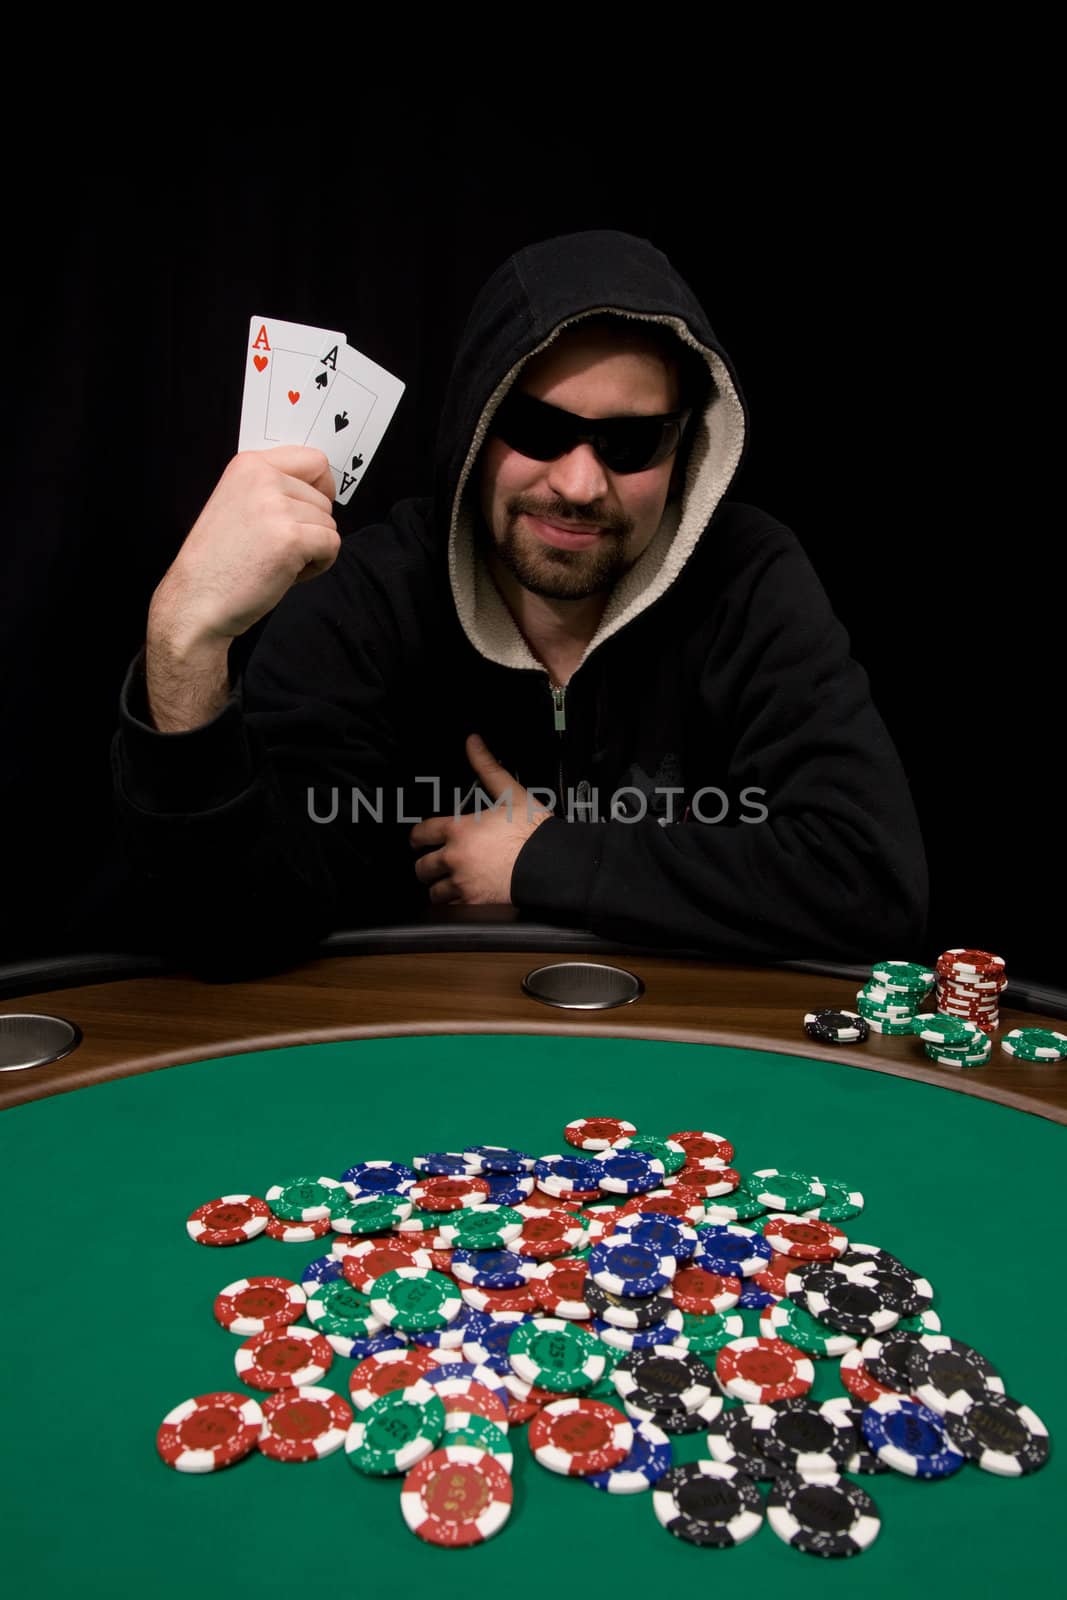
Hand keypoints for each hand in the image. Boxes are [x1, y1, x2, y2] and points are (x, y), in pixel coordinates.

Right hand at [150, 446, 339, 649]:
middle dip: (311, 528)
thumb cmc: (217, 563)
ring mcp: (277, 507)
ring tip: (278, 562)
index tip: (310, 510)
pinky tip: (287, 574)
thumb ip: (272, 491)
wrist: (195, 600)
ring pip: (329, 524)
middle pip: (324, 499)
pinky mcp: (291, 538)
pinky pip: (332, 545)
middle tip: (278, 549)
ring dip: (313, 549)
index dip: (322, 488)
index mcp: (249, 465)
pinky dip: (318, 565)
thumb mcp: (237, 504)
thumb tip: (319, 493)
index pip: (315, 460)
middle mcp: (263, 478)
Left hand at [409, 735, 554, 904]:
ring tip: (446, 884)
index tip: (418, 842)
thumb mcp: (510, 793)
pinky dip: (454, 904)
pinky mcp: (473, 903)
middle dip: (426, 866)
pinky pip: (451, 908)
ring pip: (434, 891)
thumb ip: (486, 767)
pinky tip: (461, 898)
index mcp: (458, 830)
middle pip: (421, 867)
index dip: (416, 838)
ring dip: (438, 887)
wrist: (550, 864)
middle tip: (432, 865)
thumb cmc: (532, 830)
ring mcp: (462, 882)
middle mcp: (454, 857)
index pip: (420, 833)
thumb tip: (473, 742)